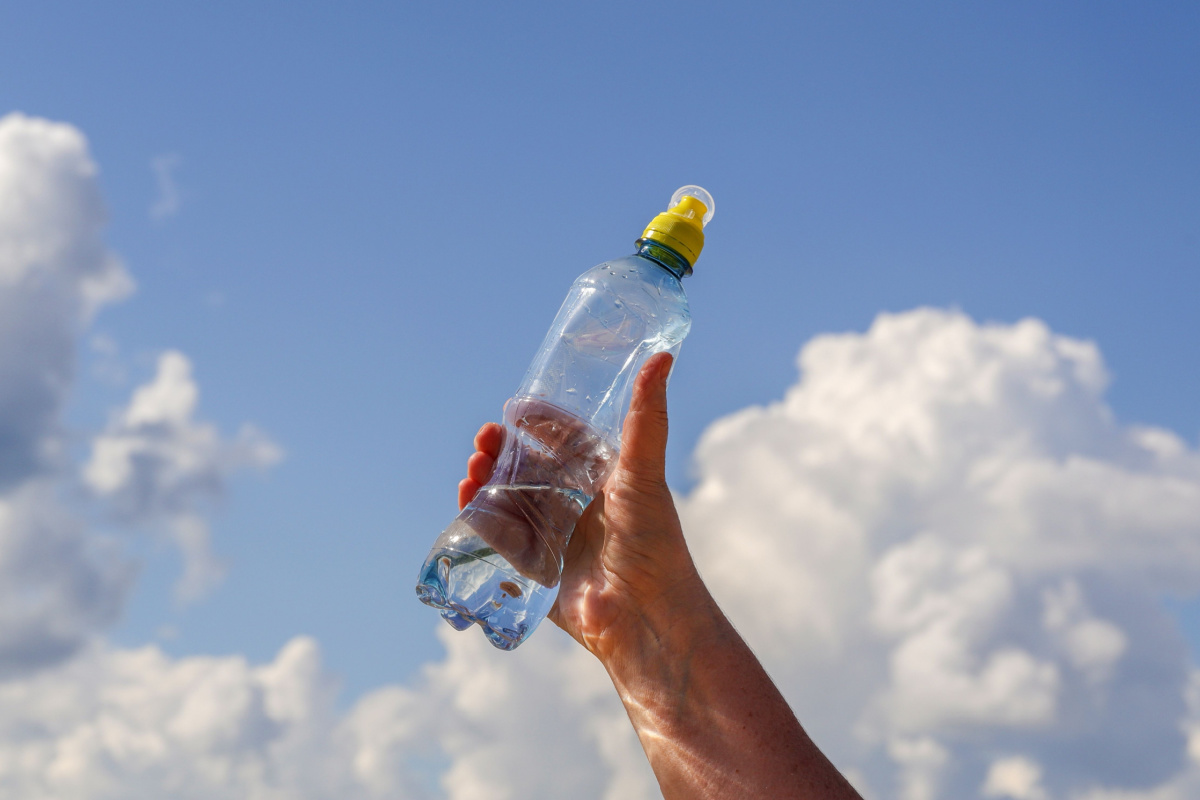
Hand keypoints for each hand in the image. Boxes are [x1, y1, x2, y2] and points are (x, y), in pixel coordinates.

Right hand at [458, 352, 707, 661]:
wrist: (645, 616)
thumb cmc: (653, 541)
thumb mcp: (643, 471)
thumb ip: (646, 417)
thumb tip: (663, 356)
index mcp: (605, 480)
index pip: (566, 442)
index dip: (540, 424)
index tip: (515, 408)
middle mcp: (578, 506)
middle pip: (530, 468)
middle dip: (504, 450)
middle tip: (485, 438)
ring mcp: (555, 538)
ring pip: (510, 499)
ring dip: (486, 480)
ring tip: (473, 466)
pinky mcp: (535, 570)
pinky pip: (500, 538)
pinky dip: (479, 517)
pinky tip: (466, 499)